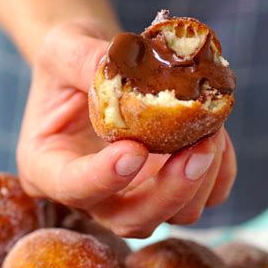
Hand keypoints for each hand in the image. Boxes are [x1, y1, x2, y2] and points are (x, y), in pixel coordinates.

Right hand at [17, 20, 236, 237]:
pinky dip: (218, 174)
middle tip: (200, 146)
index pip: (72, 187)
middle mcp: (92, 193)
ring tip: (212, 129)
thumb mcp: (63, 48)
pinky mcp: (166, 188)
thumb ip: (84, 59)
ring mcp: (132, 195)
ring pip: (172, 217)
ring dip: (201, 179)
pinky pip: (202, 200)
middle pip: (130, 220)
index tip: (135, 149)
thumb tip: (125, 69)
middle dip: (170, 190)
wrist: (93, 71)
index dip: (104, 178)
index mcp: (49, 166)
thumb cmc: (69, 62)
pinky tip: (217, 137)